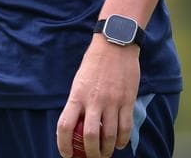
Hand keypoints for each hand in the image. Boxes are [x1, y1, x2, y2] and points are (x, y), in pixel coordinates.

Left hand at [56, 36, 140, 157]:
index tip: (67, 155)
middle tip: (92, 157)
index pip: (65, 127)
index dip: (63, 145)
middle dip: (91, 153)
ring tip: (106, 153)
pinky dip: (123, 140)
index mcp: (77, 96)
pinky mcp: (127, 100)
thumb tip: (76, 127)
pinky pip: (126, 126)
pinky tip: (120, 144)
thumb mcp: (79, 82)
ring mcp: (112, 101)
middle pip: (90, 136)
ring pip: (110, 135)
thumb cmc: (94, 63)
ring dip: (108, 149)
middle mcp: (94, 100)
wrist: (115, 44)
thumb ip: (78, 104)